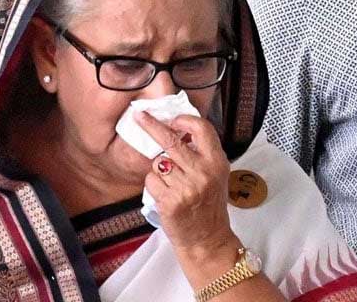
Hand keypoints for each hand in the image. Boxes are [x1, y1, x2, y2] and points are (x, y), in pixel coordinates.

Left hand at [135, 111, 240, 268]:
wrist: (208, 240)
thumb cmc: (208, 205)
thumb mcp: (216, 175)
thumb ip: (201, 153)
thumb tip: (177, 129)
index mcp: (217, 162)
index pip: (202, 129)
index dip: (184, 120)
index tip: (171, 119)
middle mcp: (203, 172)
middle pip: (171, 140)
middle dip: (152, 125)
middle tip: (139, 115)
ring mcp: (186, 187)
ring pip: (158, 162)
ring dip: (159, 170)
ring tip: (172, 185)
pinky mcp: (170, 201)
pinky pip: (151, 181)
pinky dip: (154, 186)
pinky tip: (166, 196)